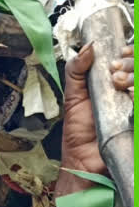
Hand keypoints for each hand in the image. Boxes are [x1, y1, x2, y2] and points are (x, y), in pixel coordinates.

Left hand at [62, 44, 133, 176]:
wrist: (83, 159)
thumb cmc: (79, 130)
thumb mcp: (73, 96)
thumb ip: (77, 71)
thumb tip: (89, 46)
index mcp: (117, 82)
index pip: (131, 59)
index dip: (129, 52)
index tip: (119, 54)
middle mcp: (130, 91)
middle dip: (131, 64)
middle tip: (115, 75)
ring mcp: (135, 106)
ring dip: (134, 77)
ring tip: (120, 85)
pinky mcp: (137, 120)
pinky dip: (136, 97)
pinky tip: (131, 97)